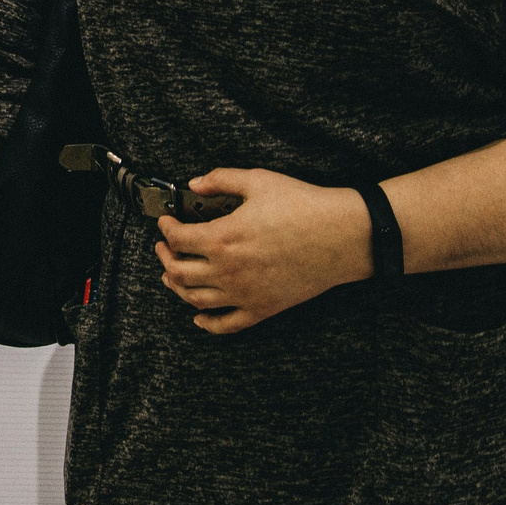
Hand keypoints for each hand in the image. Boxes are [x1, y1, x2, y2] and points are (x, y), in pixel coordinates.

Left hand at [154, 168, 372, 333]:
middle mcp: (228, 271)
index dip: (165, 228)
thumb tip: (194, 183)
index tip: (165, 221)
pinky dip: (207, 323)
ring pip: (195, 299)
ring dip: (177, 287)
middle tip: (164, 247)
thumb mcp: (257, 181)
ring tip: (172, 275)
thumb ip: (220, 179)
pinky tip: (199, 317)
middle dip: (165, 257)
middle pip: (179, 271)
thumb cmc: (303, 206)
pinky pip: (227, 324)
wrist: (341, 235)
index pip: (177, 239)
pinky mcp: (263, 308)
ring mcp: (244, 294)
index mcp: (222, 238)